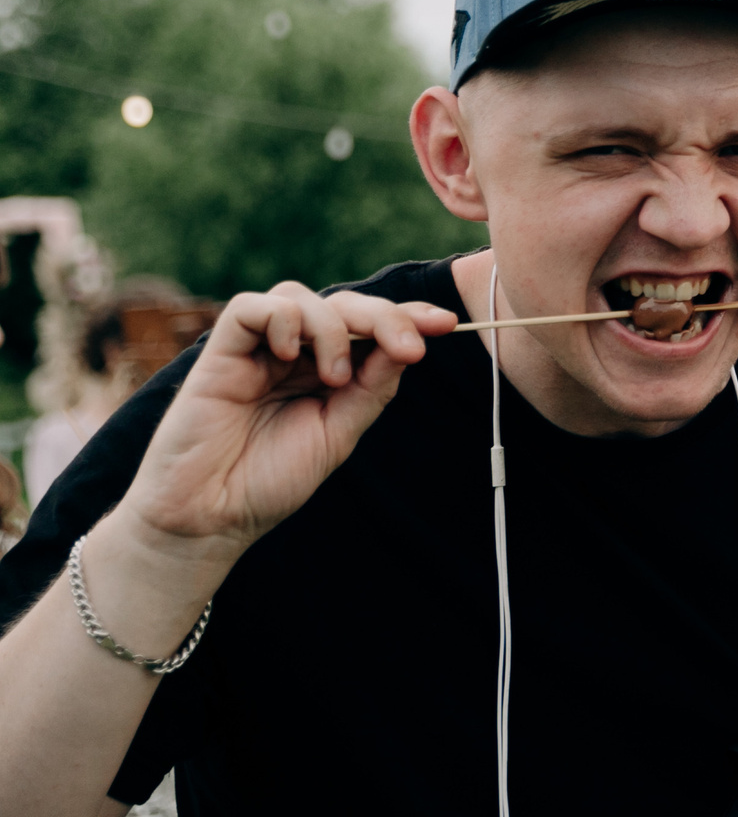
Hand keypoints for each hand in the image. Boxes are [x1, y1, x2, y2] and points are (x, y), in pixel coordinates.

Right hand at [113, 284, 452, 566]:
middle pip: (344, 305)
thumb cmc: (269, 480)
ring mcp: (257, 351)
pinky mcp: (219, 353)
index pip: (371, 328)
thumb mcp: (339, 432)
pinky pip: (249, 308)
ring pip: (302, 298)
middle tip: (410, 347)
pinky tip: (288, 354)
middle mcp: (294, 354)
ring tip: (333, 378)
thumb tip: (410, 344)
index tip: (448, 324)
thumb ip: (370, 387)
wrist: (208, 518)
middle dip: (385, 317)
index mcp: (326, 371)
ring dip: (332, 327)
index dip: (408, 318)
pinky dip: (280, 320)